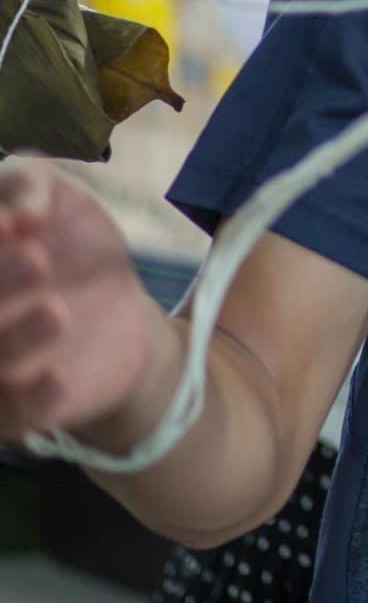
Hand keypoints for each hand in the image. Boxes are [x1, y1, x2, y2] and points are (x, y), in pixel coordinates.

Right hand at [0, 162, 167, 445]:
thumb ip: (29, 184)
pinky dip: (29, 403)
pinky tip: (58, 379)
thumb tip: (19, 213)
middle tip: (40, 261)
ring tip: (59, 312)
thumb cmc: (72, 247)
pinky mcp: (13, 413)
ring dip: (13, 341)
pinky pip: (8, 418)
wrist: (121, 309)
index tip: (11, 228)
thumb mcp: (58, 199)